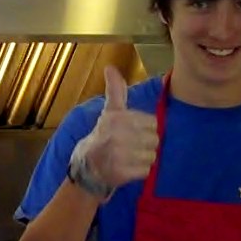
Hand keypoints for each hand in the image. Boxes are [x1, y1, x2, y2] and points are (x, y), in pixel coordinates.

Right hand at [69, 67, 158, 195]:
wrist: (86, 168)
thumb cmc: (101, 137)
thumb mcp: (109, 113)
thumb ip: (116, 91)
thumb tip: (110, 67)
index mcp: (117, 118)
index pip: (153, 123)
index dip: (144, 129)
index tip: (130, 132)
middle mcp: (118, 135)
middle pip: (155, 140)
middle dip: (144, 145)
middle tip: (129, 147)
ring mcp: (120, 155)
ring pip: (152, 156)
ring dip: (143, 159)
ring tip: (128, 158)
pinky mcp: (122, 173)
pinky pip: (146, 171)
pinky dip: (139, 172)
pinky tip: (127, 168)